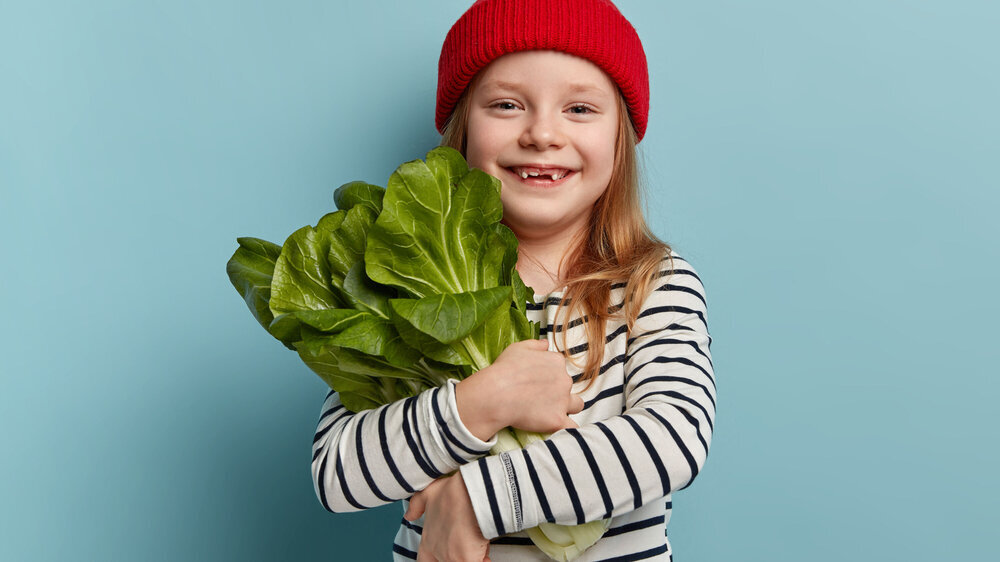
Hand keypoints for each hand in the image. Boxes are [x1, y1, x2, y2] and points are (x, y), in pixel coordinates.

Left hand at [404, 473, 490, 561]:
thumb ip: (416, 506)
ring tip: (477, 543)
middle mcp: (437, 551)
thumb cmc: (454, 490)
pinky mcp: (466, 560)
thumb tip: (409, 515)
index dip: (434, 559)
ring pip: (462, 561)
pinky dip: (482, 557)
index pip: (424, 561)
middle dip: (459, 556)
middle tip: (467, 545)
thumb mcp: (428, 492)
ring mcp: (451, 557)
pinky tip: (484, 546)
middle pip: (447, 561)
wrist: (470, 492)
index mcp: (428, 540)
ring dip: (472, 555)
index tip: (444, 554)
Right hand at [457, 339, 583, 436]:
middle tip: (538, 397)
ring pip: (576, 404)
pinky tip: (558, 429)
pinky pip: (572, 427)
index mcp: (556, 362)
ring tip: (550, 412)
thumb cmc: (504, 370)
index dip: (549, 375)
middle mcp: (564, 380)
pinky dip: (567, 428)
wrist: (496, 394)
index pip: (560, 368)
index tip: (537, 382)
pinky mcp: (557, 420)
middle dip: (557, 391)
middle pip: (567, 386)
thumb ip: (535, 345)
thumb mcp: (517, 348)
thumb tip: (546, 344)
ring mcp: (563, 401)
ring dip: (568, 408)